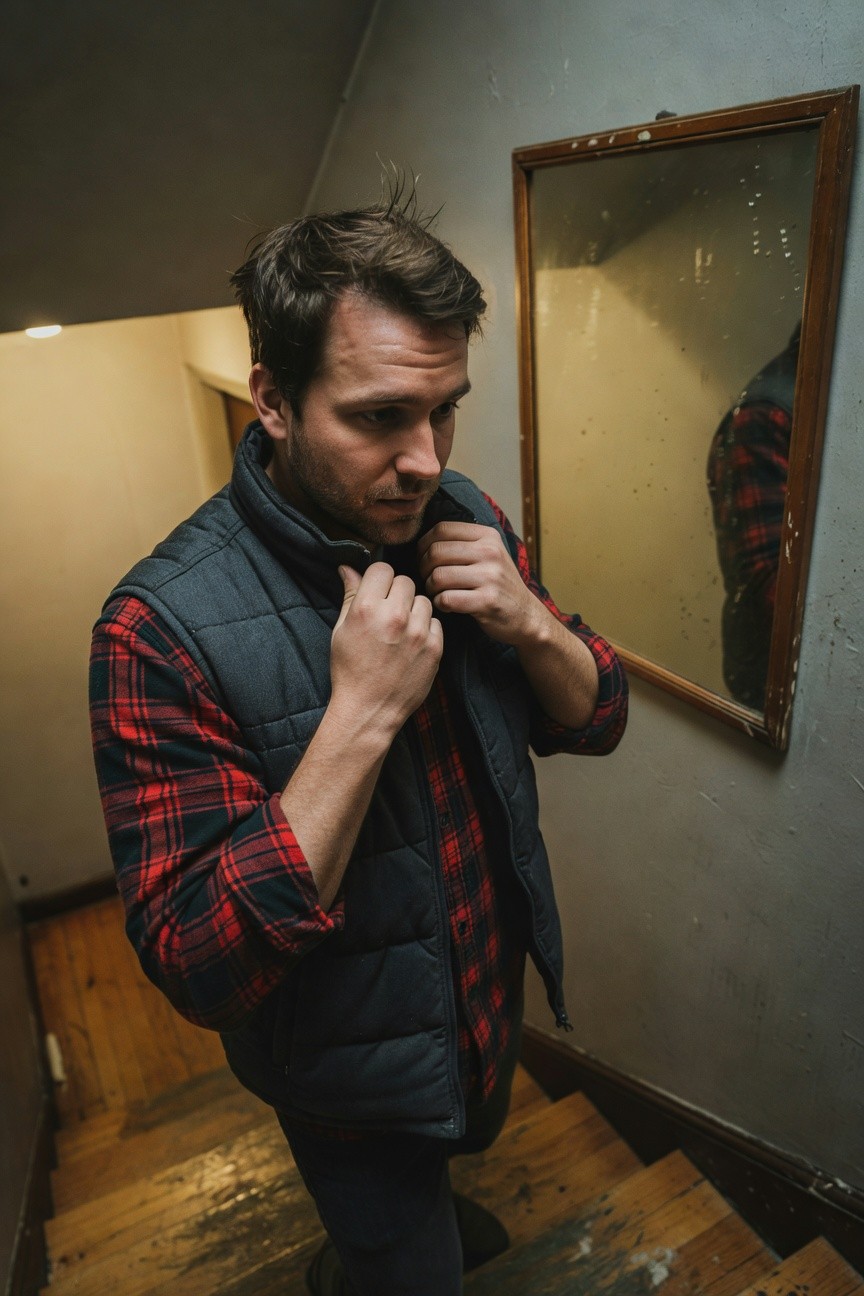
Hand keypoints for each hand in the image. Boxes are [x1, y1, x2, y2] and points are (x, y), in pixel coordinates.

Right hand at [330, 563, 442, 739]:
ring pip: (423, 601)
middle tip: (389, 612)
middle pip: (405, 581)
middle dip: (397, 593)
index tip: (377, 592)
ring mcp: (417, 633)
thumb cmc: (350, 670)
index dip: (379, 579)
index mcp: (367, 608)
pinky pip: (436, 623)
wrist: (369, 710)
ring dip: (414, 610)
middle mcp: (394, 617)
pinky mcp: (435, 648)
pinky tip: (411, 645)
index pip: (383, 568)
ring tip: (401, 630)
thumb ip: (350, 595)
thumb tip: (348, 568)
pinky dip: (426, 630)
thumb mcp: (341, 630)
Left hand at [417, 522, 541, 645]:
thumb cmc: (498, 584)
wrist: (525, 614)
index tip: (424, 558)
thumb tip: (423, 541)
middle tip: (429, 579)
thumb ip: (462, 542)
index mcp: (488, 536)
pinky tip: (447, 605)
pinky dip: (440, 603)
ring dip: (431, 588)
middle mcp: (490, 552)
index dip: (424, 544)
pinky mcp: (487, 601)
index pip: (442, 529)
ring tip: (438, 593)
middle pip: (436, 552)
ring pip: (438, 576)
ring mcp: (490, 577)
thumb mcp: (488, 554)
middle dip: (424, 568)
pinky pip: (447, 599)